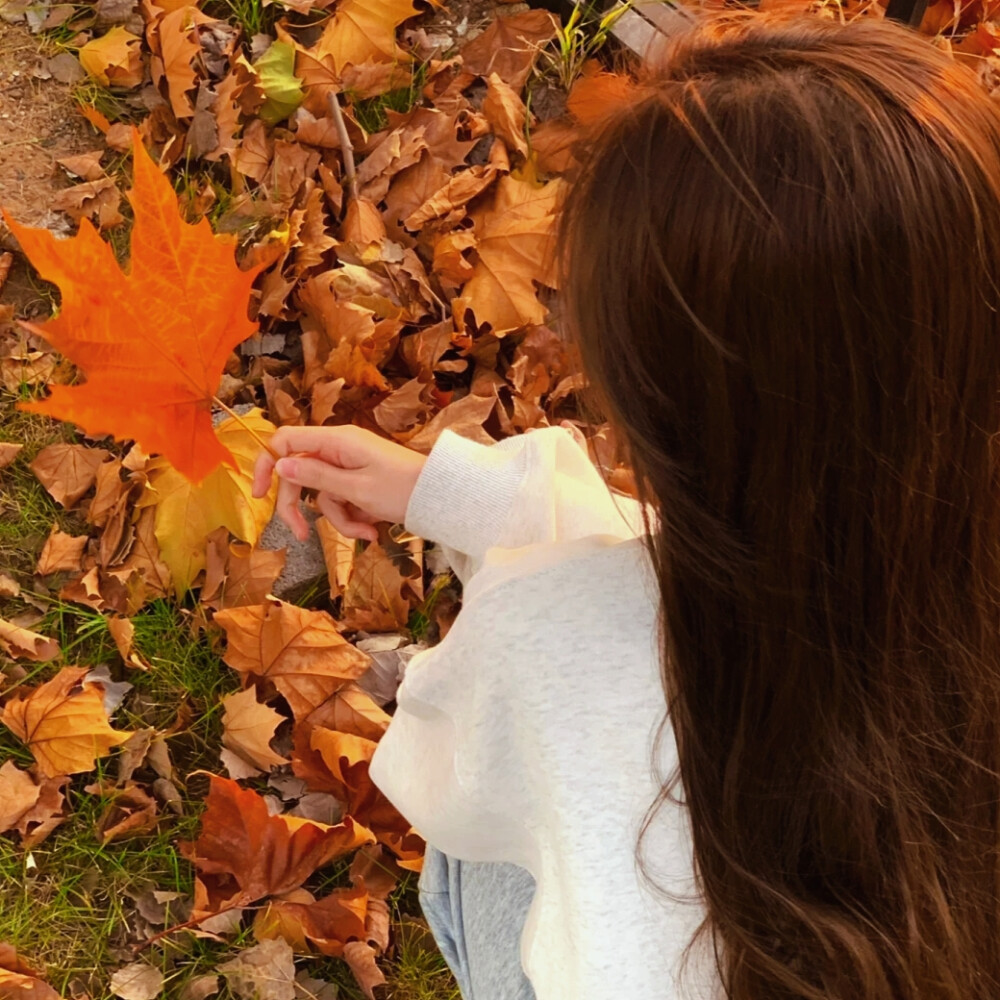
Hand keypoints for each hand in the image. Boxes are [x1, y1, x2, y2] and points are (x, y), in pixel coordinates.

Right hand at [252, 424, 427, 542]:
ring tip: (366, 532)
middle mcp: (339, 449)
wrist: (440, 497)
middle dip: (301, 508)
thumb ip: (315, 478)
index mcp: (335, 441)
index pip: (285, 440)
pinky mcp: (360, 482)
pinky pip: (343, 501)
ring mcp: (350, 466)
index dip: (266, 464)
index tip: (258, 495)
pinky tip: (373, 529)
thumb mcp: (355, 488)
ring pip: (323, 495)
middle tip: (302, 536)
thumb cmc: (402, 489)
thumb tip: (280, 466)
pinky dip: (354, 518)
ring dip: (339, 519)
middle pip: (300, 475)